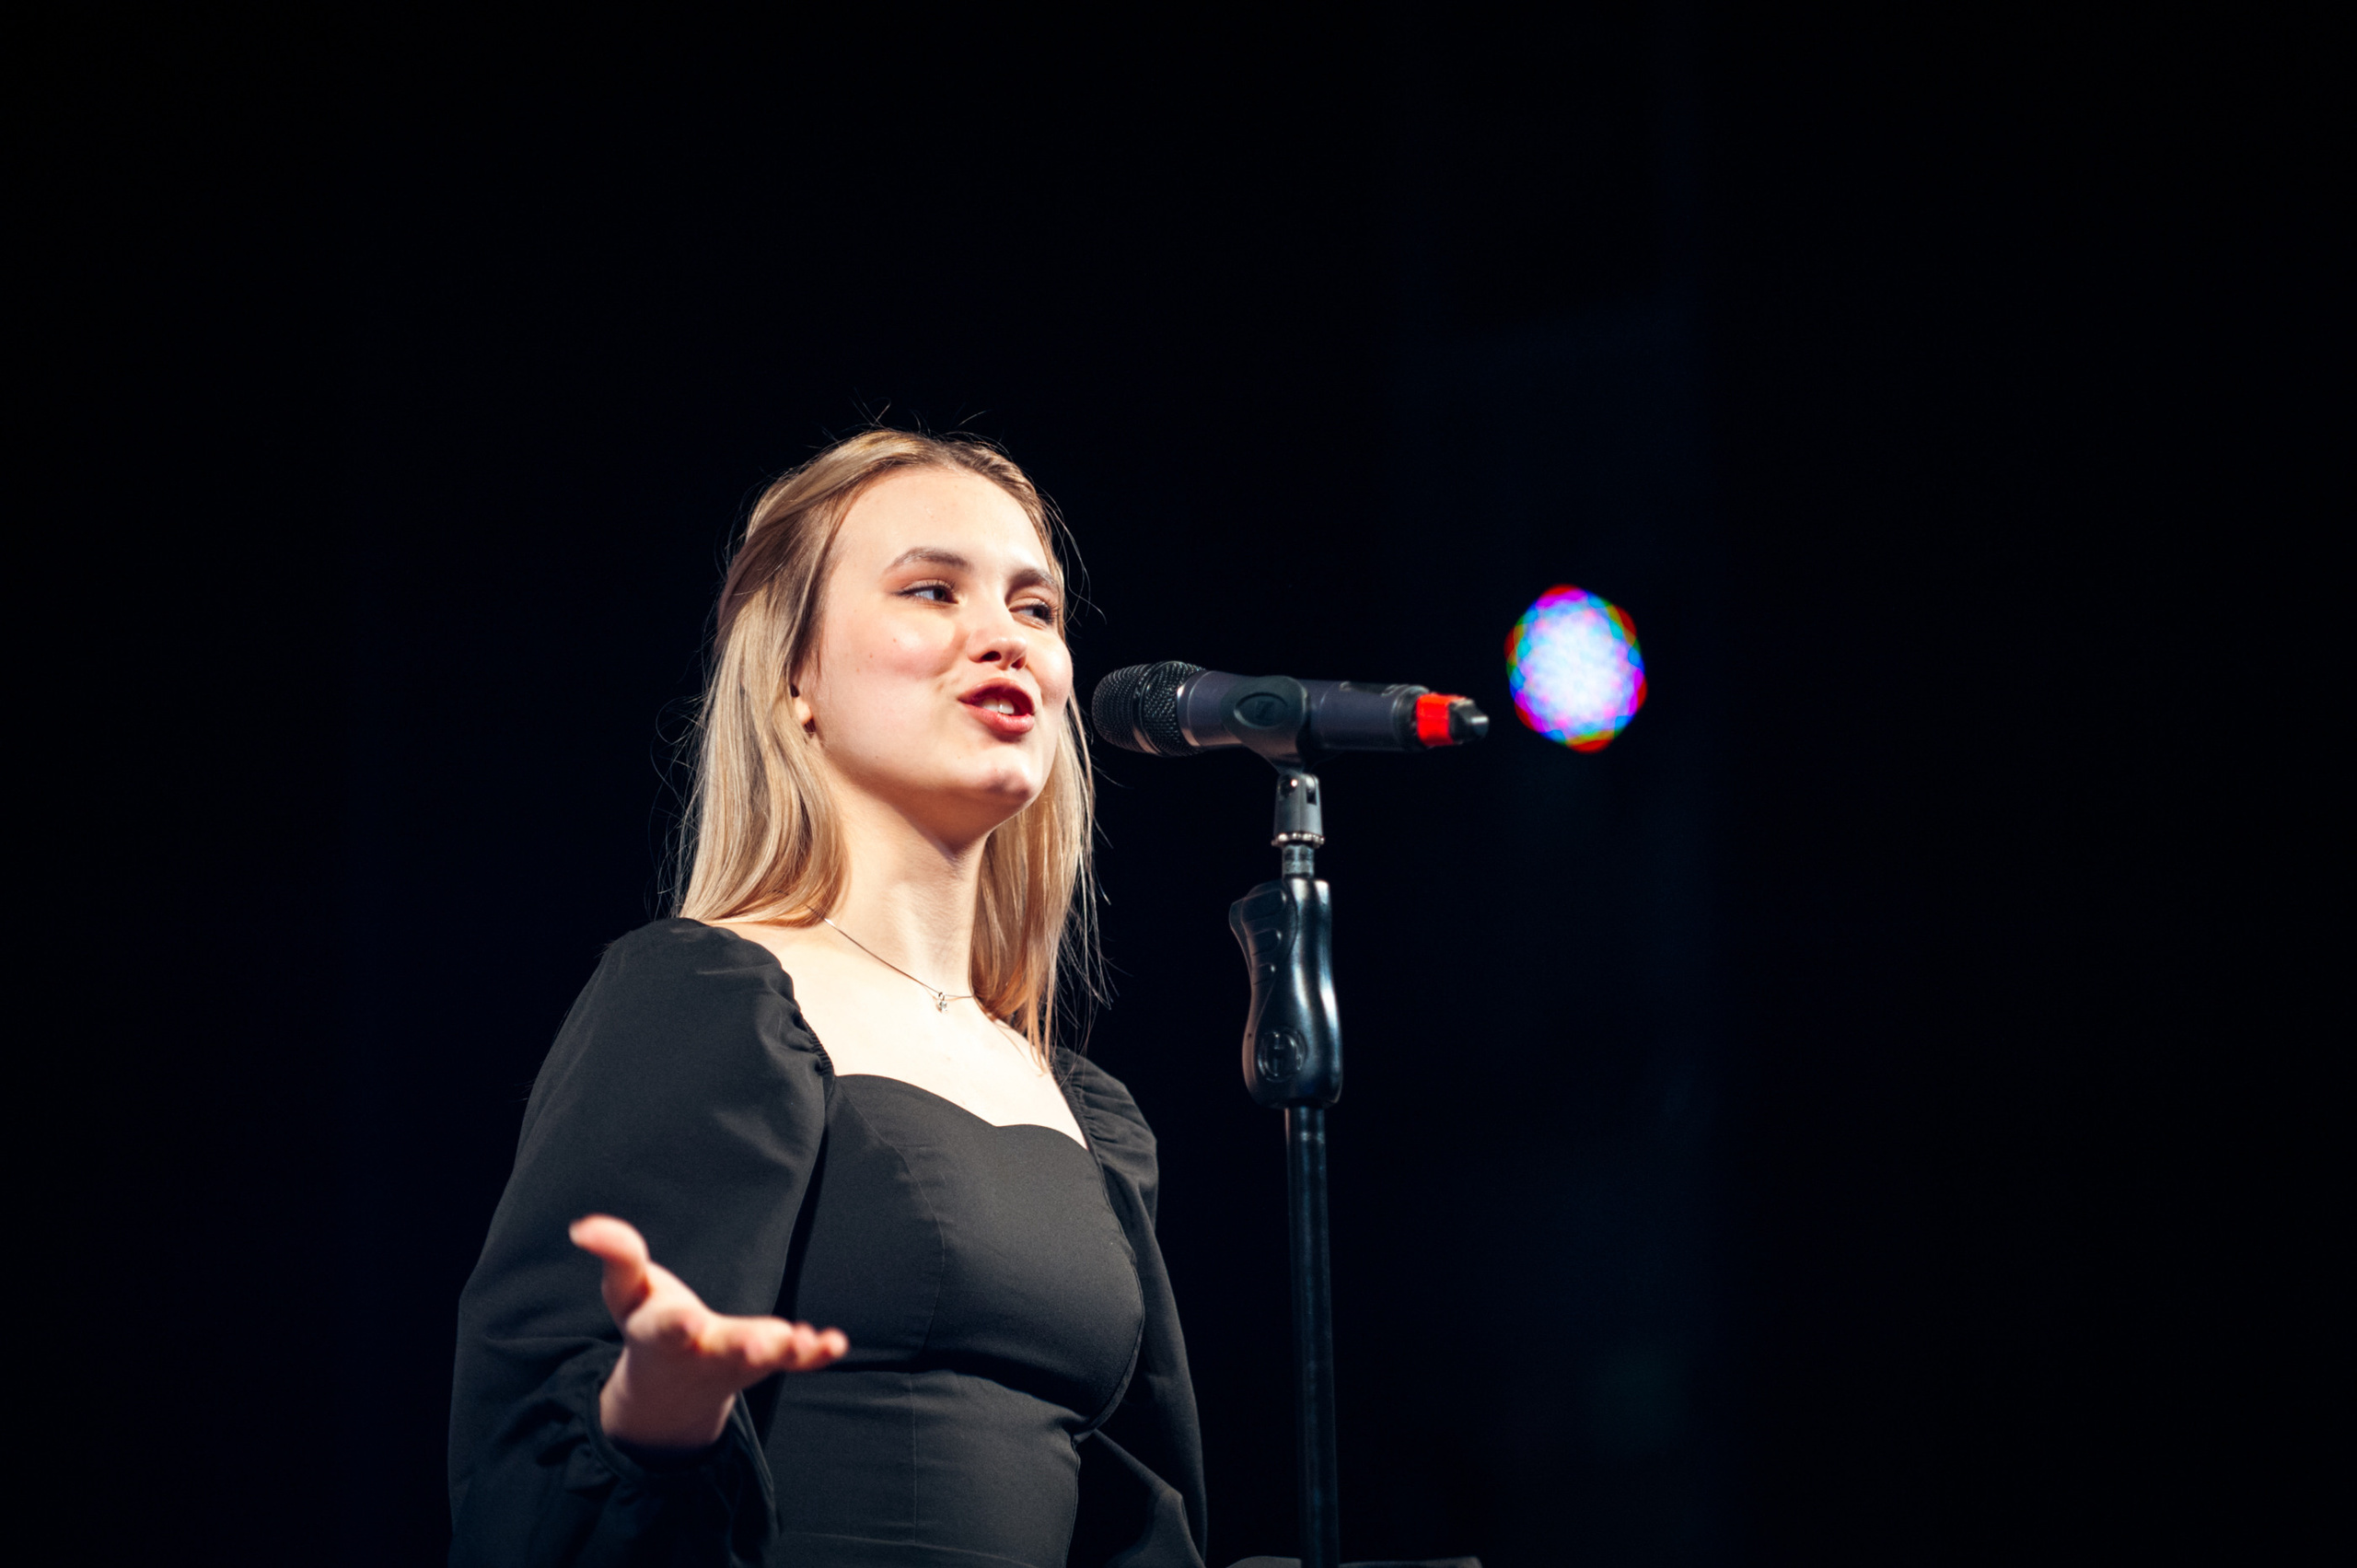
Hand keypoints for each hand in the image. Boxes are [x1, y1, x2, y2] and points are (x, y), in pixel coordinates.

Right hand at [569, 1214, 847, 1451]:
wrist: (673, 1385)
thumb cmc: (649, 1321)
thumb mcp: (626, 1292)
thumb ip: (615, 1256)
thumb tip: (584, 1227)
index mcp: (661, 1335)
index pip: (665, 1329)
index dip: (674, 1324)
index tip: (685, 1319)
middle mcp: (702, 1353)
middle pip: (722, 1351)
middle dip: (740, 1346)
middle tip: (758, 1345)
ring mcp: (737, 1360)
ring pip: (762, 1360)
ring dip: (783, 1350)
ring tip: (802, 1340)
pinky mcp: (767, 1361)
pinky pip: (795, 1361)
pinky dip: (815, 1354)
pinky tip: (835, 1343)